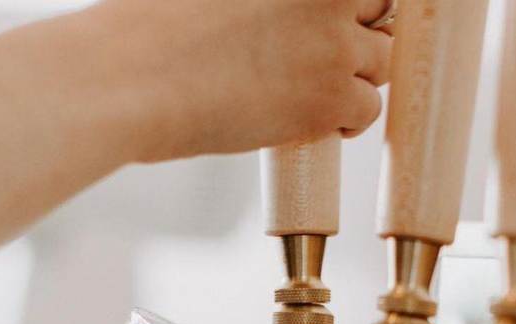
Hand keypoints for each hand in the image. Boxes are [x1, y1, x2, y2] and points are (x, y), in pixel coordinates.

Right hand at [0, 0, 392, 255]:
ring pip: (381, 63)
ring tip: (312, 91)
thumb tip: (281, 22)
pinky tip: (313, 120)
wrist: (131, 78)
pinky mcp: (331, 95)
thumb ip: (270, 2)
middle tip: (324, 54)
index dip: (359, 2)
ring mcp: (335, 42)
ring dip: (354, 78)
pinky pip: (368, 109)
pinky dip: (347, 120)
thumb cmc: (153, 27)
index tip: (344, 17)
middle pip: (384, 9)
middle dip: (361, 32)